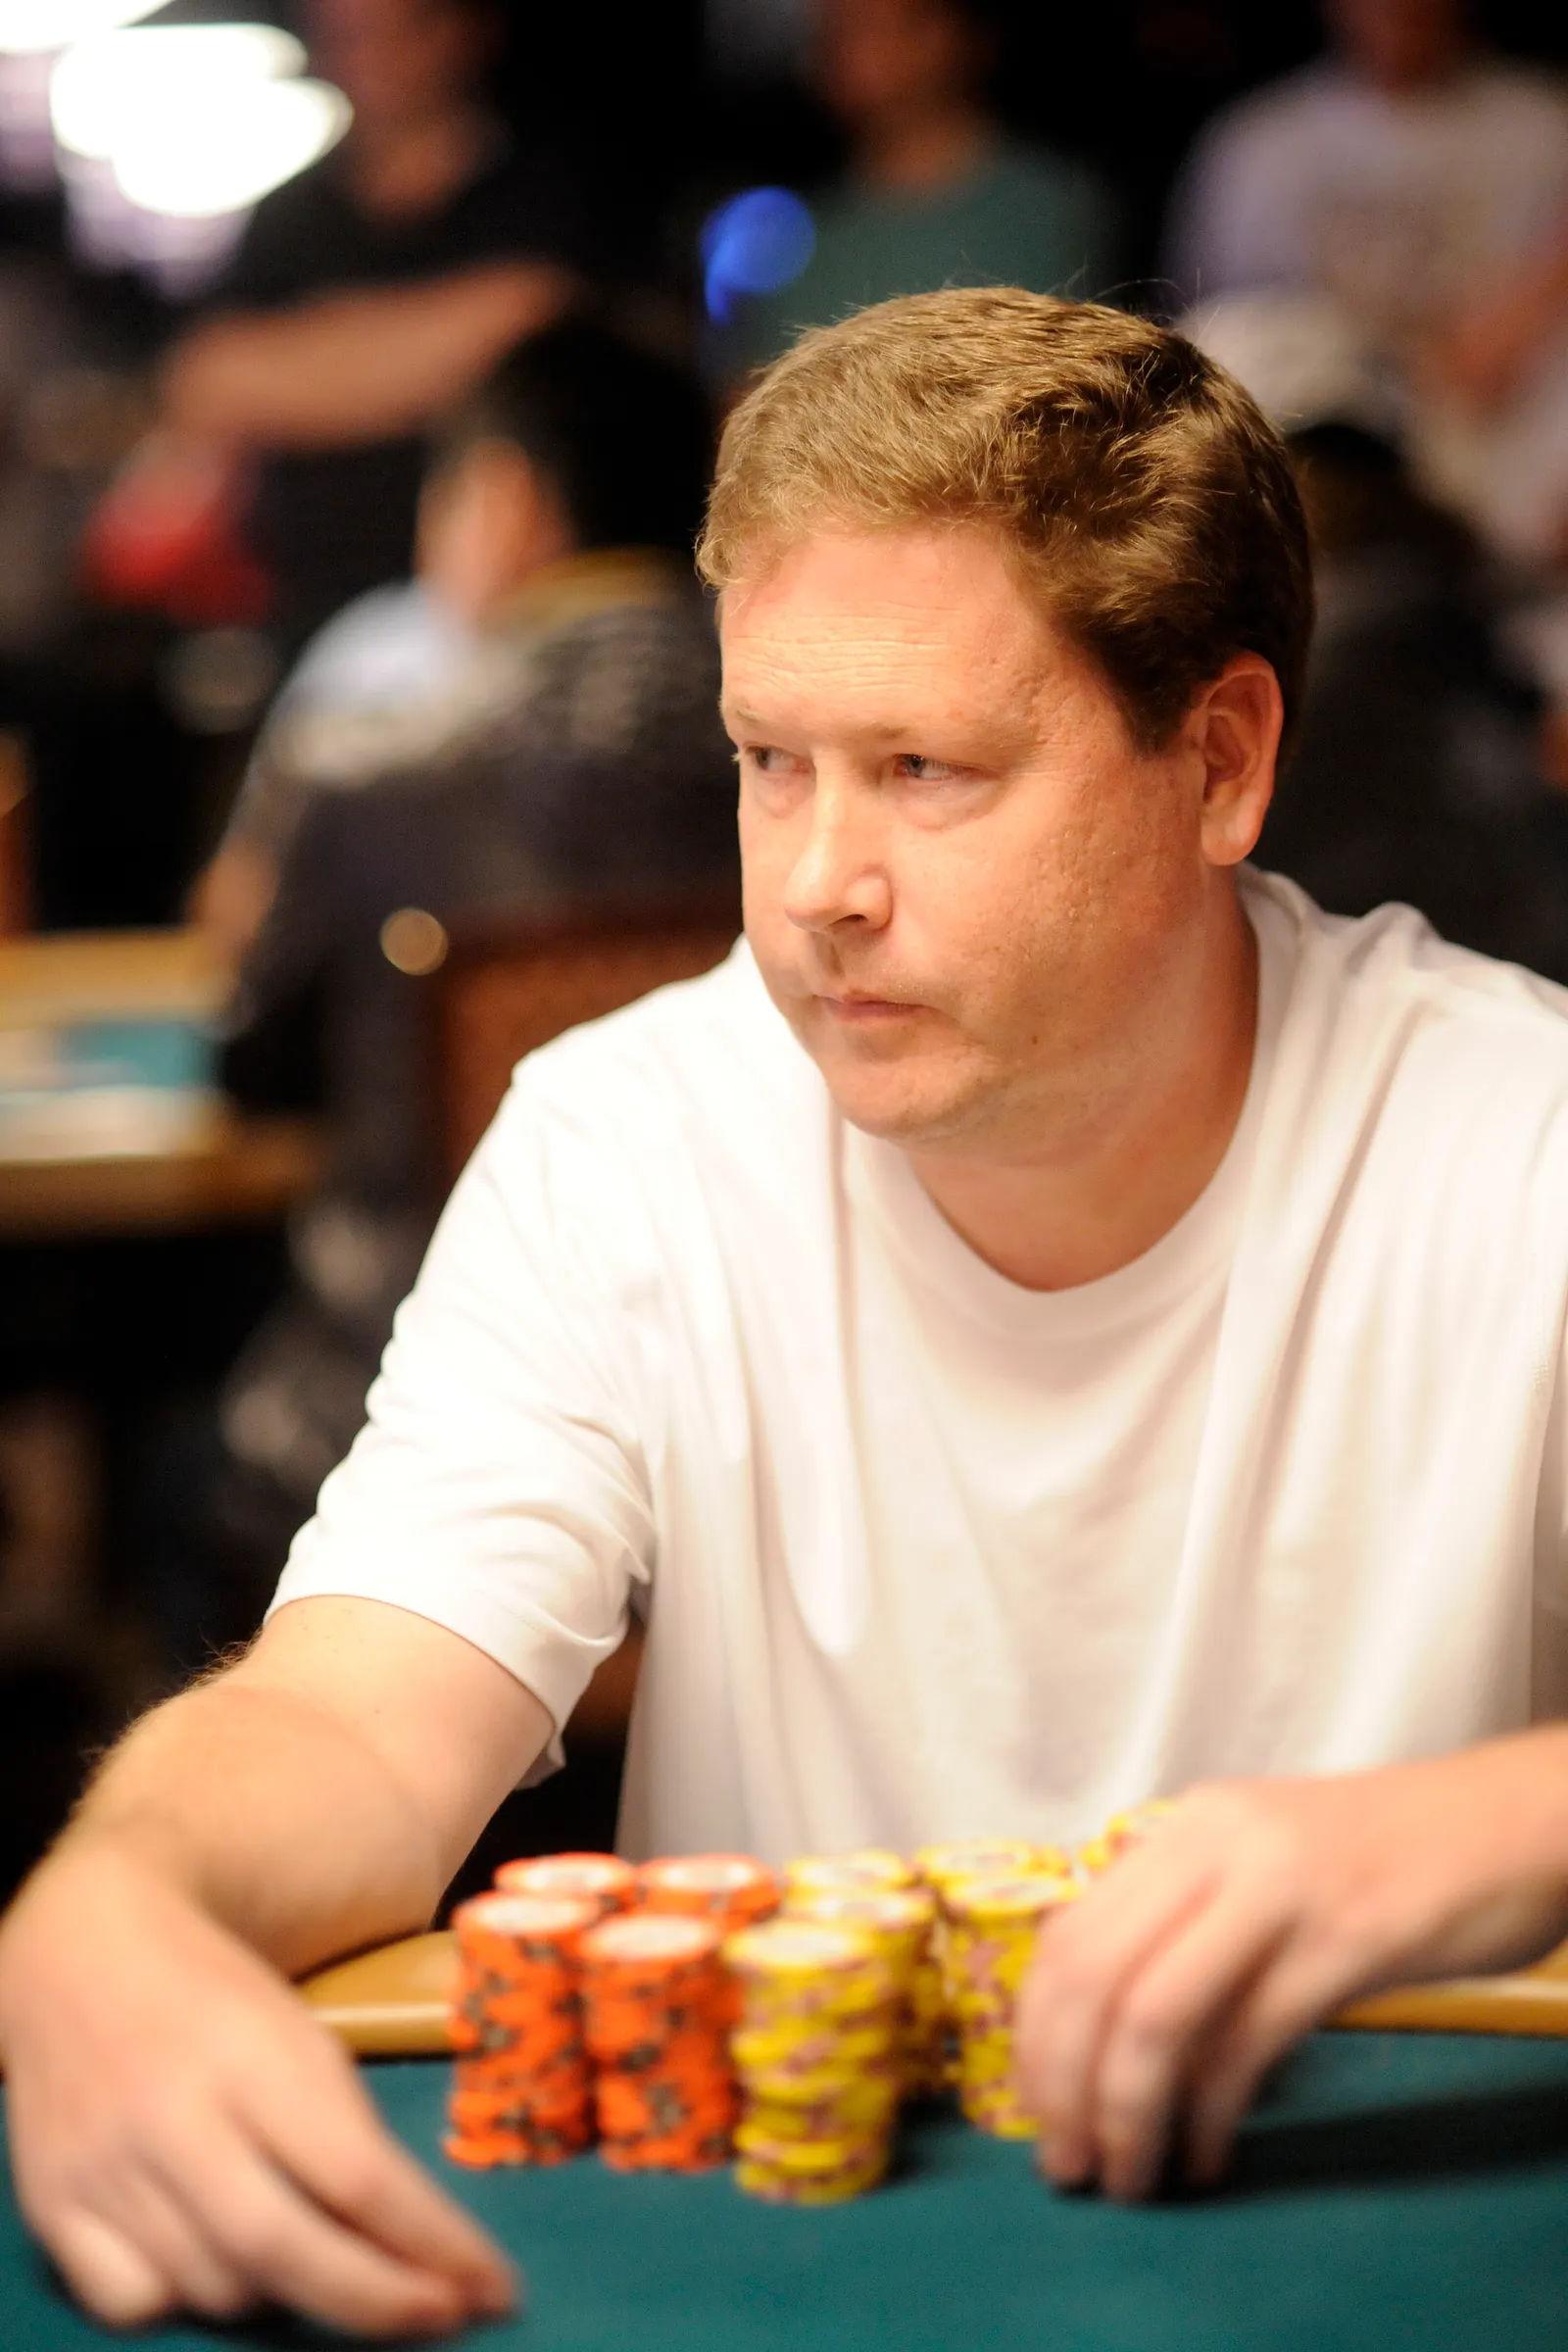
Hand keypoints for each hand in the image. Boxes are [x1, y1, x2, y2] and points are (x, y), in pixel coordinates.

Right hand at [0, 1842, 515, 2336]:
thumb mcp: (298, 2033)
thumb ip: (344, 2133)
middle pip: (287, 2250)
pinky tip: (219, 2265)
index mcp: (253, 2055)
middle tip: (445, 2317)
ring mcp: (106, 2167)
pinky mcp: (53, 2206)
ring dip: (289, 2298)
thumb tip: (415, 2247)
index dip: (435, 2246)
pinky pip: (136, 2304)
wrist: (79, 1952)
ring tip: (329, 2269)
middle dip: (380, 2302)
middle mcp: (174, 2117)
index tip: (494, 2289)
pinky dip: (188, 2300)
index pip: (360, 2176)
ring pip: (216, 2288)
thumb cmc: (214, 1995)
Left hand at [1013, 1734, 1567, 2202]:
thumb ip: (1187, 1914)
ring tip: (1130, 2176)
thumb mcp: (1263, 1863)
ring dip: (1128, 2113)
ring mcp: (1279, 1890)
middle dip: (1066, 2082)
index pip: (1069, 1933)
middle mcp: (1216, 1844)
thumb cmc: (1386, 1856)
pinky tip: (1206, 2154)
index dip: (1037, 2036)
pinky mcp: (1345, 1941)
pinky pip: (1248, 2043)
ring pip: (1157, 2013)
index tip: (1038, 2110)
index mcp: (1187, 1826)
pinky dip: (1209, 2114)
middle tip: (1067, 2162)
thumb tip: (1101, 2010)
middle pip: (1094, 1975)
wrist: (1512, 1821)